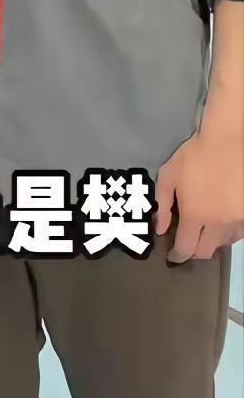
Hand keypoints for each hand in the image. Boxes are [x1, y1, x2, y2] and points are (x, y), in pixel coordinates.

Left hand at [156, 126, 243, 261]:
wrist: (228, 141)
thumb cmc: (195, 156)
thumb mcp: (169, 176)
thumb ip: (162, 205)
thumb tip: (160, 229)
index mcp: (195, 214)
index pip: (185, 248)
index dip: (177, 256)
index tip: (173, 256)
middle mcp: (218, 223)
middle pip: (205, 252)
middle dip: (193, 251)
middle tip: (188, 242)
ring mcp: (238, 219)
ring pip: (224, 244)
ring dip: (212, 241)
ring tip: (205, 229)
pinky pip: (239, 233)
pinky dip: (228, 233)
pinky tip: (222, 222)